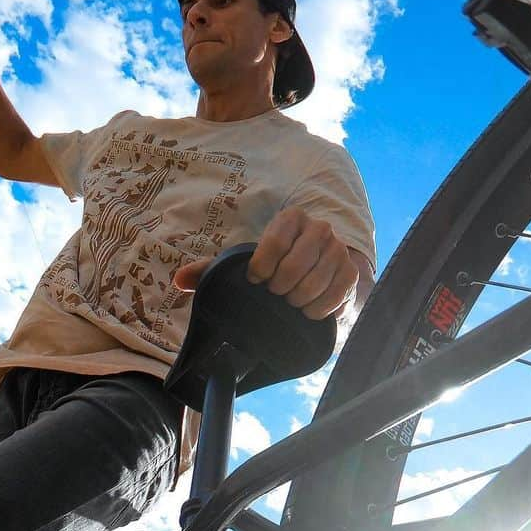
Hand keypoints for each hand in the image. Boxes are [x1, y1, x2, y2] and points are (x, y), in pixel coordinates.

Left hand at [172, 207, 359, 320]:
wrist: (316, 273)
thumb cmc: (273, 267)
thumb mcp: (243, 264)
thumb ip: (211, 269)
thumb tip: (179, 279)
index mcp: (291, 219)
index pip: (274, 241)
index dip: (261, 267)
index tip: (256, 280)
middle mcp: (318, 229)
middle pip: (295, 265)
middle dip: (280, 287)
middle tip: (274, 294)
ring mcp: (338, 249)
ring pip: (315, 281)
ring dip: (297, 300)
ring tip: (289, 303)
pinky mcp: (351, 272)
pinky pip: (336, 293)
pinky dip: (318, 308)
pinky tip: (307, 312)